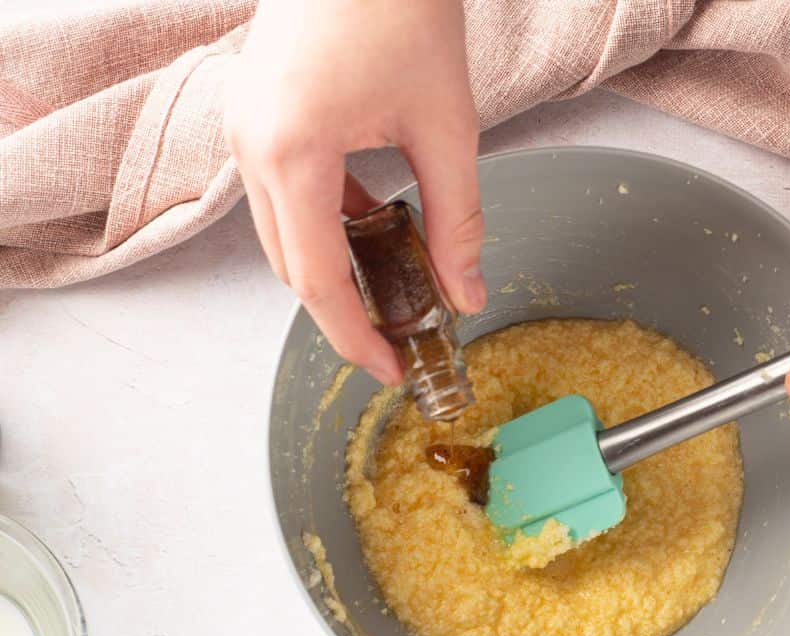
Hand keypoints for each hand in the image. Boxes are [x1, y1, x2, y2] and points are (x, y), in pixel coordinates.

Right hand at [224, 0, 484, 384]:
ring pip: (281, 232)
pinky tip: (372, 224)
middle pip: (290, 264)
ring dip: (331, 266)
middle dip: (343, 311)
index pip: (316, 278)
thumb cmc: (402, 9)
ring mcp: (244, 126)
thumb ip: (459, 219)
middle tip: (396, 340)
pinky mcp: (256, 113)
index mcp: (291, 151)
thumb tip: (467, 291)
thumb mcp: (447, 126)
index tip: (389, 368)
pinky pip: (282, 192)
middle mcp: (251, 144)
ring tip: (391, 288)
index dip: (352, 335)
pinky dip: (323, 220)